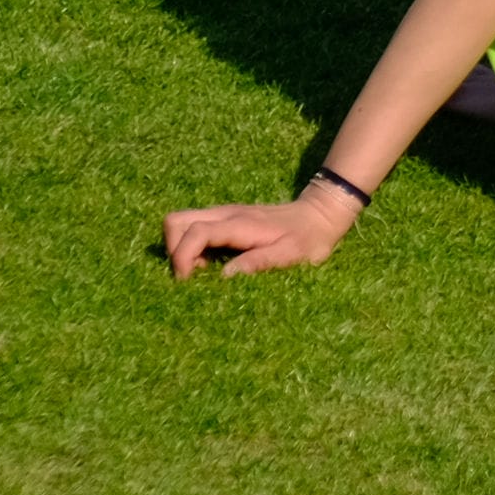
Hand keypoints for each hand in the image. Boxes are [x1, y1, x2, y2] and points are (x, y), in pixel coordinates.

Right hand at [162, 184, 357, 278]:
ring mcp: (224, 215)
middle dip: (174, 249)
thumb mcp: (290, 255)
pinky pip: (194, 229)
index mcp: (239, 223)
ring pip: (182, 223)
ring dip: (181, 248)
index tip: (188, 280)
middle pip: (176, 221)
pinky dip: (191, 247)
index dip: (182, 256)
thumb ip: (258, 263)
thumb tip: (223, 277)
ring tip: (202, 271)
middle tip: (192, 274)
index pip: (194, 232)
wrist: (321, 215)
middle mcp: (226, 214)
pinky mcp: (225, 220)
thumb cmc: (308, 239)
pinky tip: (211, 264)